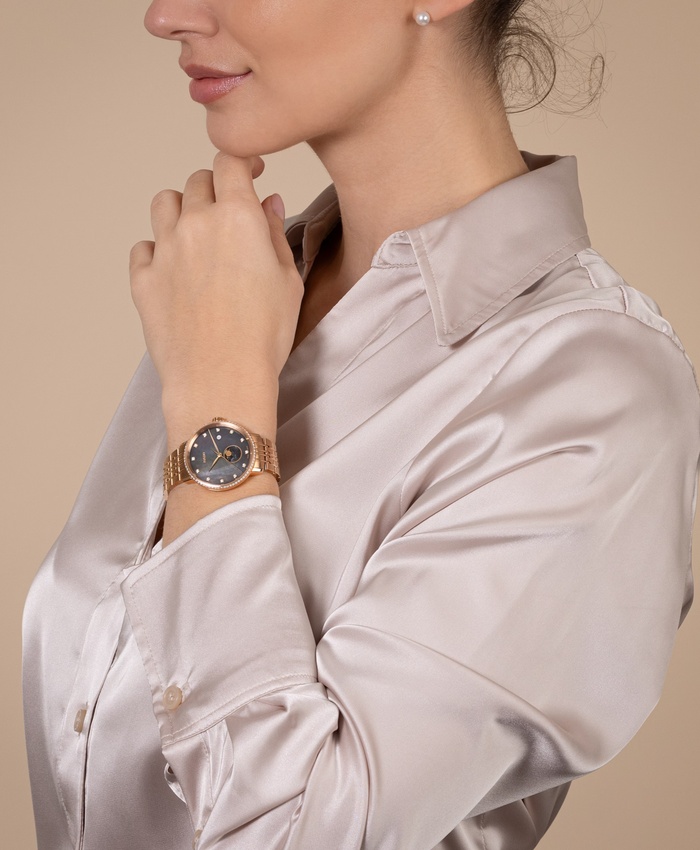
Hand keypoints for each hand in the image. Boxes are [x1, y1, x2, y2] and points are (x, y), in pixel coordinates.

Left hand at [128, 152, 303, 438]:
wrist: (222, 378)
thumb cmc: (262, 337)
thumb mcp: (288, 280)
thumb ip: (275, 233)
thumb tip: (268, 205)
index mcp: (236, 217)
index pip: (231, 162)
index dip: (244, 162)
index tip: (251, 172)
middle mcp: (196, 224)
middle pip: (198, 181)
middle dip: (216, 188)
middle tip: (229, 211)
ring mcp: (164, 250)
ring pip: (165, 204)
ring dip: (183, 209)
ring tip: (198, 234)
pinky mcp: (143, 280)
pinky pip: (143, 248)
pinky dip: (158, 249)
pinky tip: (175, 267)